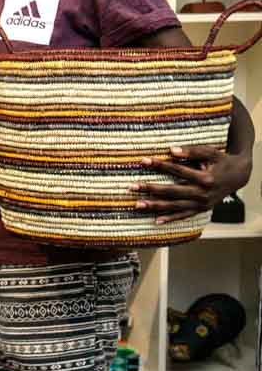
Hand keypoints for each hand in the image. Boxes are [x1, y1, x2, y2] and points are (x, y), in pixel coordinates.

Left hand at [132, 146, 252, 223]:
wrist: (239, 176)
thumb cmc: (221, 161)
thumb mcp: (210, 152)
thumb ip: (191, 151)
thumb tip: (171, 150)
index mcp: (206, 179)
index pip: (178, 171)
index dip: (160, 165)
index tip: (143, 160)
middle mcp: (203, 194)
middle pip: (172, 191)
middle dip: (151, 189)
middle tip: (132, 186)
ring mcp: (202, 204)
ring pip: (175, 206)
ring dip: (155, 206)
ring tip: (137, 205)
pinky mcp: (201, 210)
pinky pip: (184, 215)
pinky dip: (170, 219)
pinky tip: (156, 221)